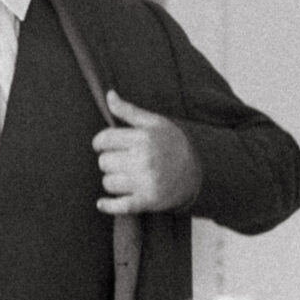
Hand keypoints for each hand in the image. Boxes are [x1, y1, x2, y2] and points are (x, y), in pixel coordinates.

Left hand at [95, 91, 201, 214]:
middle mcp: (143, 160)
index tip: (107, 144)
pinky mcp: (148, 201)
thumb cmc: (172, 143)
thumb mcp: (154, 123)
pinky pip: (119, 206)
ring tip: (125, 175)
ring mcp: (145, 182)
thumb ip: (129, 110)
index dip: (101, 142)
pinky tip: (102, 203)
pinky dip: (108, 205)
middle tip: (121, 160)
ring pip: (108, 182)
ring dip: (112, 180)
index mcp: (143, 138)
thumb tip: (109, 94)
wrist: (198, 170)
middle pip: (104, 162)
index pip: (104, 140)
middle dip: (109, 160)